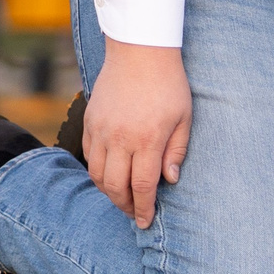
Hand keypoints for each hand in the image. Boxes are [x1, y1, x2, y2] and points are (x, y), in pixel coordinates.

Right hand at [84, 39, 191, 229]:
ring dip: (108, 191)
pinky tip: (108, 174)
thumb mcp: (184, 117)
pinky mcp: (90, 121)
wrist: (140, 51)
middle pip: (115, 186)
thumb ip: (176, 151)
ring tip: (121, 197)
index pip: (142, 186)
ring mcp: (101, 130)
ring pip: (97, 174)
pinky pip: (88, 155)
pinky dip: (96, 170)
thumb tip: (170, 181)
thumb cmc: (169, 83)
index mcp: (147, 139)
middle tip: (134, 213)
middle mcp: (120, 139)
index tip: (144, 222)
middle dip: (124, 205)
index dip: (143, 208)